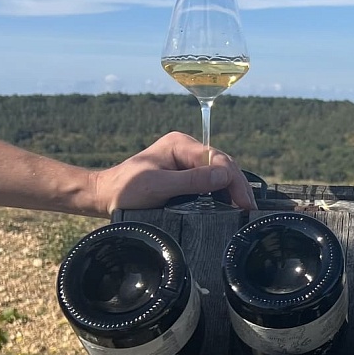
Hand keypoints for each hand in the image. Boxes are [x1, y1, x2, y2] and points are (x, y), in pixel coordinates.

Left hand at [90, 131, 254, 214]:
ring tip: (243, 210)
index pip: (217, 158)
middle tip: (249, 210)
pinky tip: (228, 206)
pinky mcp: (184, 175)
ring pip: (218, 174)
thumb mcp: (159, 186)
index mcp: (180, 144)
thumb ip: (192, 181)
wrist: (104, 197)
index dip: (233, 180)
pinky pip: (208, 182)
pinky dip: (220, 194)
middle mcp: (185, 148)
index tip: (243, 202)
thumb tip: (225, 176)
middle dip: (237, 186)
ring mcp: (185, 161)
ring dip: (230, 191)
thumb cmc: (125, 190)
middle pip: (222, 164)